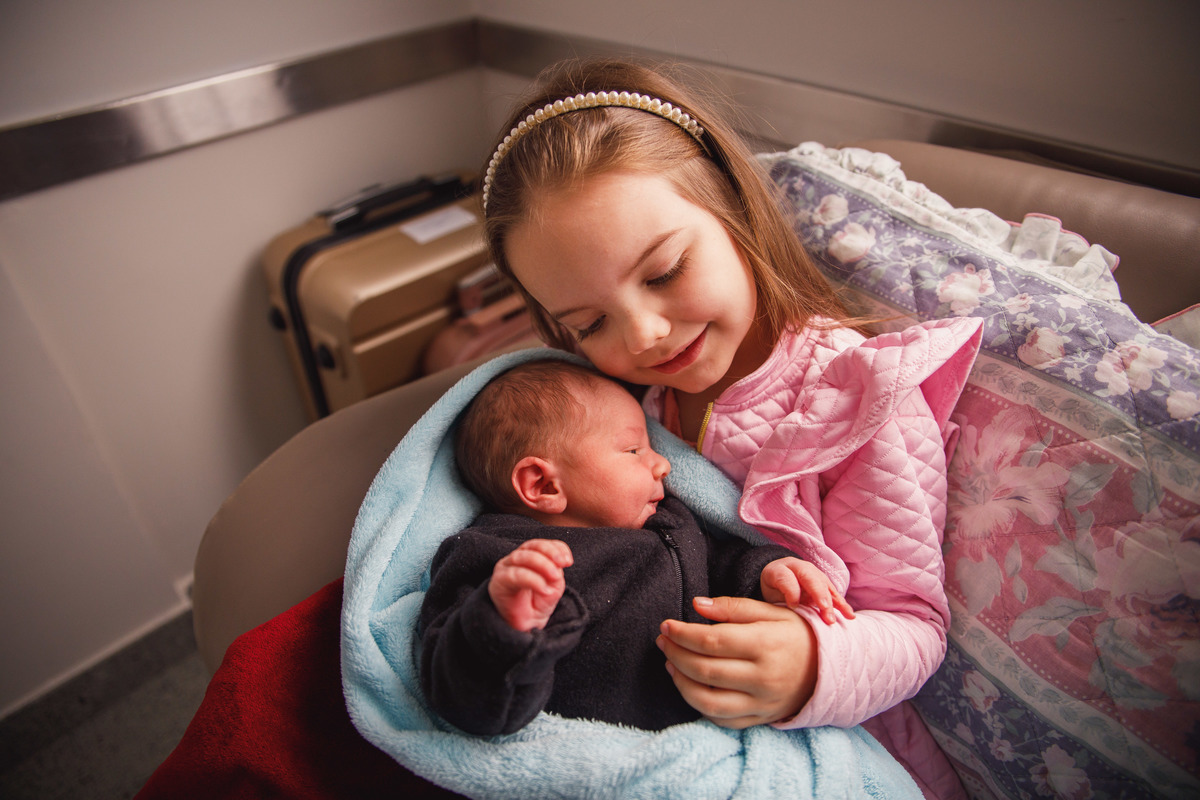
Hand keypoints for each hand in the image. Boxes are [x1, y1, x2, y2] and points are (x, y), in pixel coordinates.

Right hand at [488, 539, 572, 631]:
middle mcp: (516, 559)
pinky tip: (544, 589)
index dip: (556, 548)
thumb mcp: (553, 585)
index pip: (542, 544)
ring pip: (522, 556)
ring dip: (542, 564)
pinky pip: (515, 574)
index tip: (568, 561)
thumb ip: (556, 572)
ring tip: (554, 578)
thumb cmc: (538, 603)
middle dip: (550, 553)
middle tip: (562, 565)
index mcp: (529, 556)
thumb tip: (556, 565)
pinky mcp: (499, 581)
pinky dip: (533, 579)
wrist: (525, 626)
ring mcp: (505, 568)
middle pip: (532, 546)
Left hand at [657, 596, 817, 728]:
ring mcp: (761, 703)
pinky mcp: (759, 719)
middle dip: (676, 654)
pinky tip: (688, 685)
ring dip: (681, 682)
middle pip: (705, 669)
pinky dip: (698, 704)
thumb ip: (732, 607)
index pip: (712, 640)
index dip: (683, 633)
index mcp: (766, 644)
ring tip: (670, 663)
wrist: (828, 669)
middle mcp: (763, 677)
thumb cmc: (794, 633)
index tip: (666, 625)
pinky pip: (720, 719)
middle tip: (663, 641)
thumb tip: (696, 605)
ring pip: (708, 701)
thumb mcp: (770, 611)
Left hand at [760, 557, 854, 624]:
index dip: (791, 592)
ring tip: (837, 618)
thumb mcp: (768, 593)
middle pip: (810, 579)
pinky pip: (833, 593)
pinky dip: (842, 604)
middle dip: (819, 596)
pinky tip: (850, 616)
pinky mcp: (823, 583)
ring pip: (825, 585)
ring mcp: (813, 574)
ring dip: (833, 603)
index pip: (787, 578)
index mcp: (780, 569)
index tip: (793, 606)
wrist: (777, 580)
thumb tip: (794, 607)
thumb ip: (779, 597)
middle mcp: (799, 568)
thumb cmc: (772, 590)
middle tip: (825, 613)